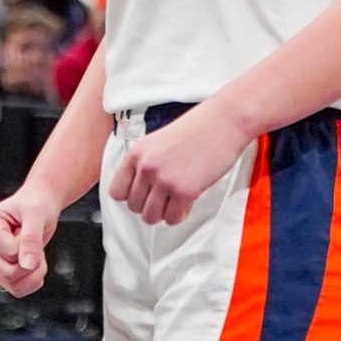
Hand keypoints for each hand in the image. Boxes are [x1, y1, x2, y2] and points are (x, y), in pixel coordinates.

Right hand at [0, 184, 62, 296]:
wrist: (40, 204)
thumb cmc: (36, 204)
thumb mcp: (36, 215)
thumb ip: (31, 239)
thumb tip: (27, 265)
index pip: (9, 252)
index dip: (27, 244)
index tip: (27, 227)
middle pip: (7, 272)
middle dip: (31, 262)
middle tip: (36, 242)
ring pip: (12, 284)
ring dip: (33, 273)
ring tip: (36, 252)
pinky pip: (16, 289)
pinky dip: (32, 281)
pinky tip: (35, 264)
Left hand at [107, 102, 251, 225]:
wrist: (224, 121)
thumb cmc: (197, 130)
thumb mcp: (159, 142)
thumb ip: (146, 164)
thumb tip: (141, 195)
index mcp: (137, 153)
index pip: (116, 192)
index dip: (132, 196)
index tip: (146, 193)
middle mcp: (146, 167)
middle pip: (134, 207)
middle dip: (151, 206)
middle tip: (167, 197)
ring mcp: (164, 179)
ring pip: (150, 217)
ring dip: (164, 213)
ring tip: (177, 201)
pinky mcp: (184, 191)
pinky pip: (172, 219)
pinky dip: (180, 215)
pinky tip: (188, 202)